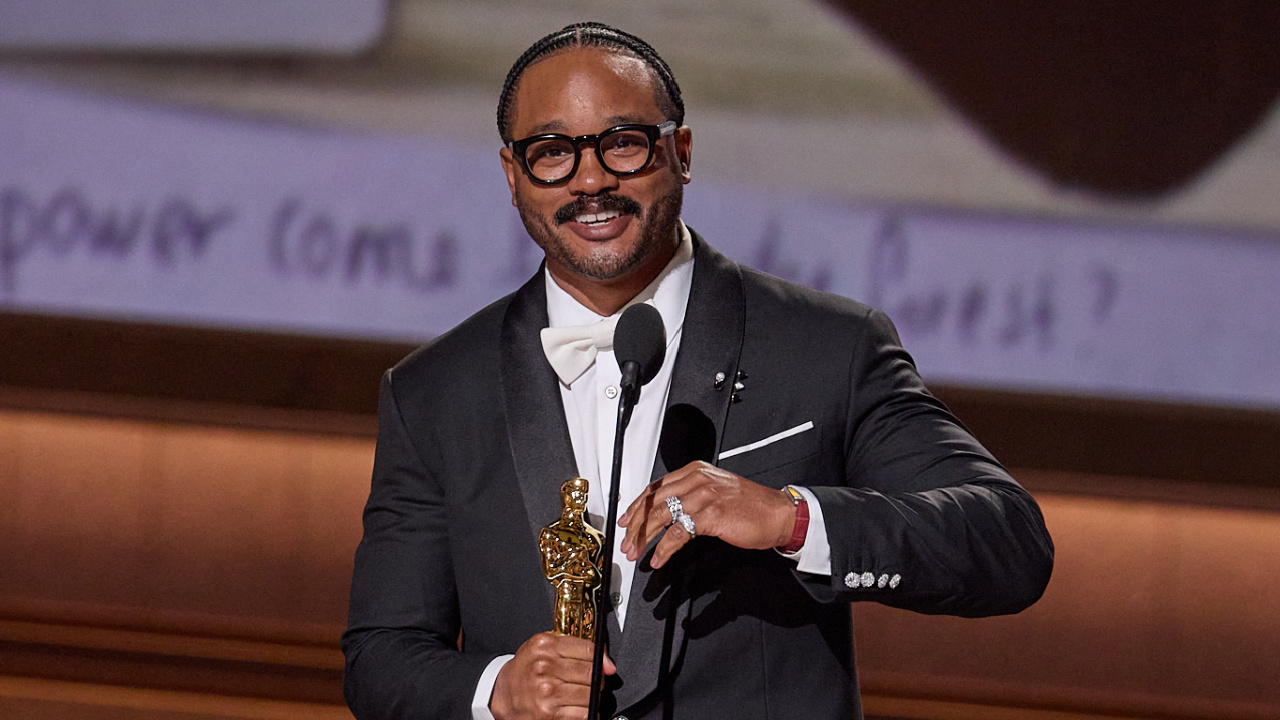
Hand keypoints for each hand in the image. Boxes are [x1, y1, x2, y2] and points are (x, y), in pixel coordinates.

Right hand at [490, 632, 614, 719]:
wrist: (500, 695)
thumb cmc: (524, 671)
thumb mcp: (540, 648)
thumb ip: (571, 646)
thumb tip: (607, 663)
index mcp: (544, 645)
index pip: (588, 649)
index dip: (601, 659)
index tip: (605, 666)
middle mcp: (545, 666)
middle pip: (591, 673)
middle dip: (596, 680)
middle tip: (591, 682)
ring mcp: (547, 691)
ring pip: (590, 694)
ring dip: (591, 697)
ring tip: (581, 696)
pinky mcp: (549, 713)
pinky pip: (583, 713)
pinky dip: (586, 713)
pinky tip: (578, 709)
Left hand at [618, 461, 795, 568]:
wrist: (778, 513)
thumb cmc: (751, 505)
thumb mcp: (716, 491)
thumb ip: (691, 495)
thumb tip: (666, 512)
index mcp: (695, 471)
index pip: (656, 487)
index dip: (637, 506)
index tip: (626, 521)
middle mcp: (697, 479)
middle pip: (653, 501)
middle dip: (635, 524)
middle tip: (626, 541)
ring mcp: (703, 496)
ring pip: (661, 516)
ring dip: (644, 537)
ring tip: (636, 552)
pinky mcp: (711, 514)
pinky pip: (678, 533)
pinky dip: (665, 548)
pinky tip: (659, 559)